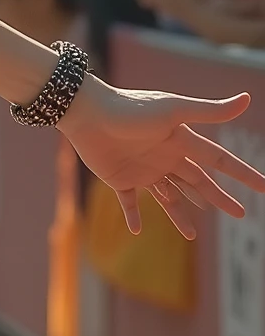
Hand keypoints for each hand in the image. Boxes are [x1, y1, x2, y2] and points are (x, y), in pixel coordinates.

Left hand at [62, 73, 264, 237]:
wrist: (87, 112)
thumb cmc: (131, 108)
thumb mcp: (174, 110)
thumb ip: (209, 111)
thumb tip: (248, 99)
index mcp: (182, 142)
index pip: (220, 161)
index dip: (243, 174)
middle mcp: (166, 157)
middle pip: (199, 182)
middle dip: (220, 198)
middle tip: (240, 214)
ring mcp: (143, 170)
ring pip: (168, 197)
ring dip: (179, 216)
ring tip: (191, 236)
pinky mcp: (119, 179)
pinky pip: (130, 202)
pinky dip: (133, 216)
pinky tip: (137, 231)